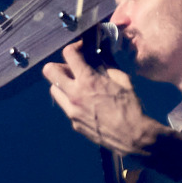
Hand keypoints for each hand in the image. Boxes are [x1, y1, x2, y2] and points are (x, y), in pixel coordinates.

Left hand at [43, 41, 181, 173]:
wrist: (132, 135)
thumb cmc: (130, 106)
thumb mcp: (121, 78)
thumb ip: (106, 62)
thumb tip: (100, 49)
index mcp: (87, 80)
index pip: (68, 54)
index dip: (74, 47)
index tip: (81, 49)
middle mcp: (74, 94)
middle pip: (49, 71)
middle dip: (60, 64)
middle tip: (73, 67)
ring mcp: (71, 110)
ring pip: (53, 89)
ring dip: (62, 83)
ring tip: (78, 85)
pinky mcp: (73, 123)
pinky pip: (65, 105)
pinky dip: (71, 99)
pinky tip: (86, 101)